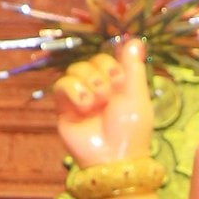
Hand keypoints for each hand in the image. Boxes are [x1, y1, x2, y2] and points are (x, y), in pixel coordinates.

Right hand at [54, 38, 153, 167]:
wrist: (112, 158)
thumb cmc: (130, 130)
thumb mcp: (137, 95)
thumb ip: (134, 67)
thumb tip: (135, 40)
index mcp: (118, 84)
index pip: (109, 55)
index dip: (114, 63)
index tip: (121, 80)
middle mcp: (98, 88)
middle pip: (92, 59)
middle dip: (102, 75)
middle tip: (110, 96)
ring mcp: (80, 96)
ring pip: (76, 69)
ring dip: (90, 85)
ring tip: (97, 105)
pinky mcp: (64, 107)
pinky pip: (62, 84)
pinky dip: (74, 91)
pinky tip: (85, 107)